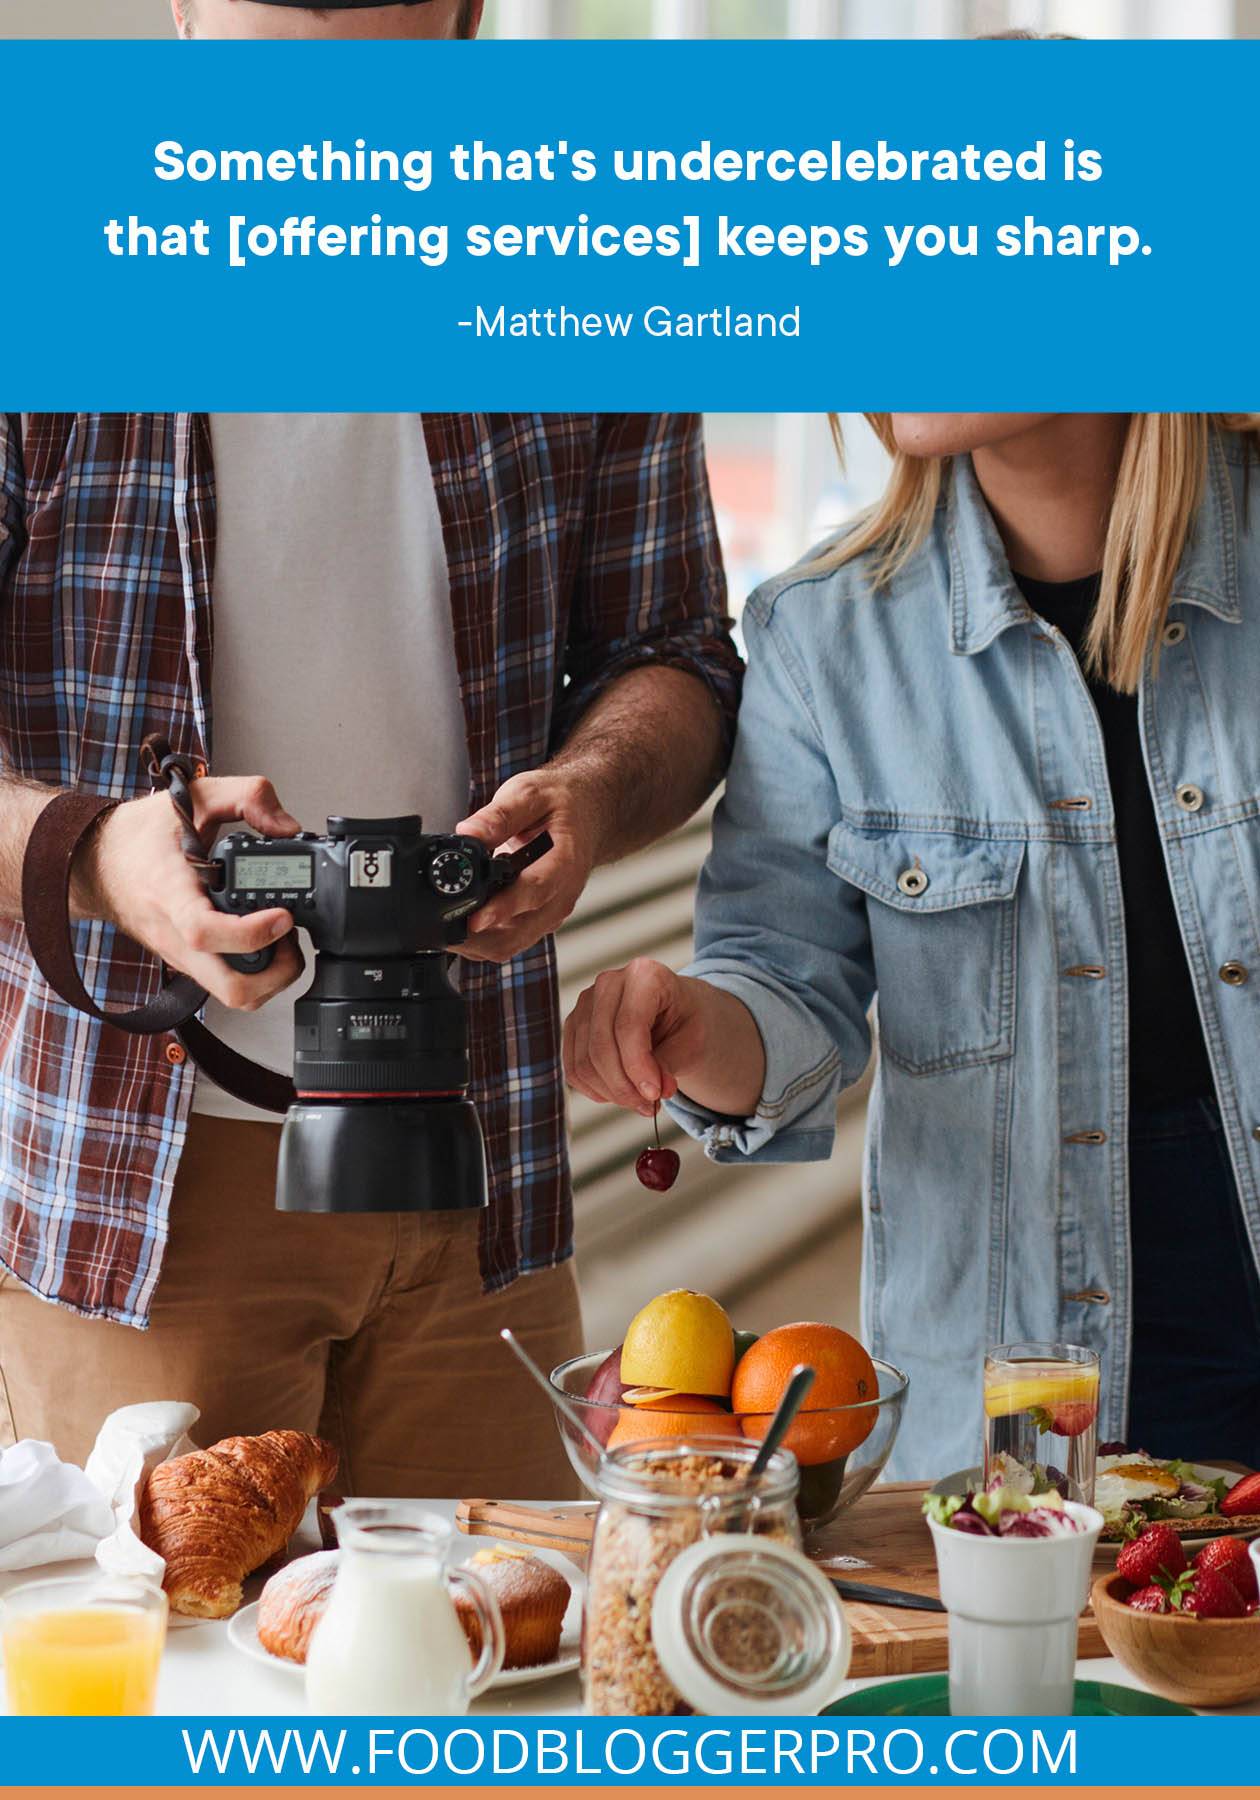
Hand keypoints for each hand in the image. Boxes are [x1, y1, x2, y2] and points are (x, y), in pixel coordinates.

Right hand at [73, 775, 305, 1010]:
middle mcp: (175, 935)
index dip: (251, 933)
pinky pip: (224, 983)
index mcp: (171, 893)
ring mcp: (181, 955)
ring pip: (232, 995)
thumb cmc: (139, 836)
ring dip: (270, 977)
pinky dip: (255, 971)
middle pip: (230, 988)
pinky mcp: (188, 962)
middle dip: (276, 974)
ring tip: (282, 938)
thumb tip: (287, 826)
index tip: (282, 916)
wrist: (95, 862)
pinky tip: (265, 940)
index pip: (205, 931)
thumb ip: (246, 797)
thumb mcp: (193, 797)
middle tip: (291, 937)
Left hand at [455, 768, 600, 962]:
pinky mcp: (539, 920)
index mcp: (565, 862)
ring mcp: (550, 912)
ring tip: (446, 920)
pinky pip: (509, 941)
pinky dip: (481, 938)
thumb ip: (499, 815)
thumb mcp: (531, 793)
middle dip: (477, 937)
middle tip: (441, 925)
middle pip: (518, 934)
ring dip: (475, 942)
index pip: (535, 892)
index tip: (475, 919)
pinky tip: (464, 917)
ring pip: (509, 945)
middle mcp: (561, 896)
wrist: (587, 815)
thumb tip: (468, 833)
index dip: (503, 908)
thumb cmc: (561, 804)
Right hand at [563, 958, 709, 1118]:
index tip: (654, 1095)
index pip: (628, 1026)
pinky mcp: (574, 1025)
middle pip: (601, 1046)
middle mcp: (608, 982)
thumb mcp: (693, 1041)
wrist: (676, 1012)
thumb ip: (670, 1064)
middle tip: (650, 1107)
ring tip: (641, 1102)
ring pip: (584, 1062)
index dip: (638, 1067)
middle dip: (624, 1086)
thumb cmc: (687, 1021)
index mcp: (644, 975)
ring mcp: (585, 1002)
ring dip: (612, 1092)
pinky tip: (621, 1092)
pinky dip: (597, 1089)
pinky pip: (574, 1068)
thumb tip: (652, 1092)